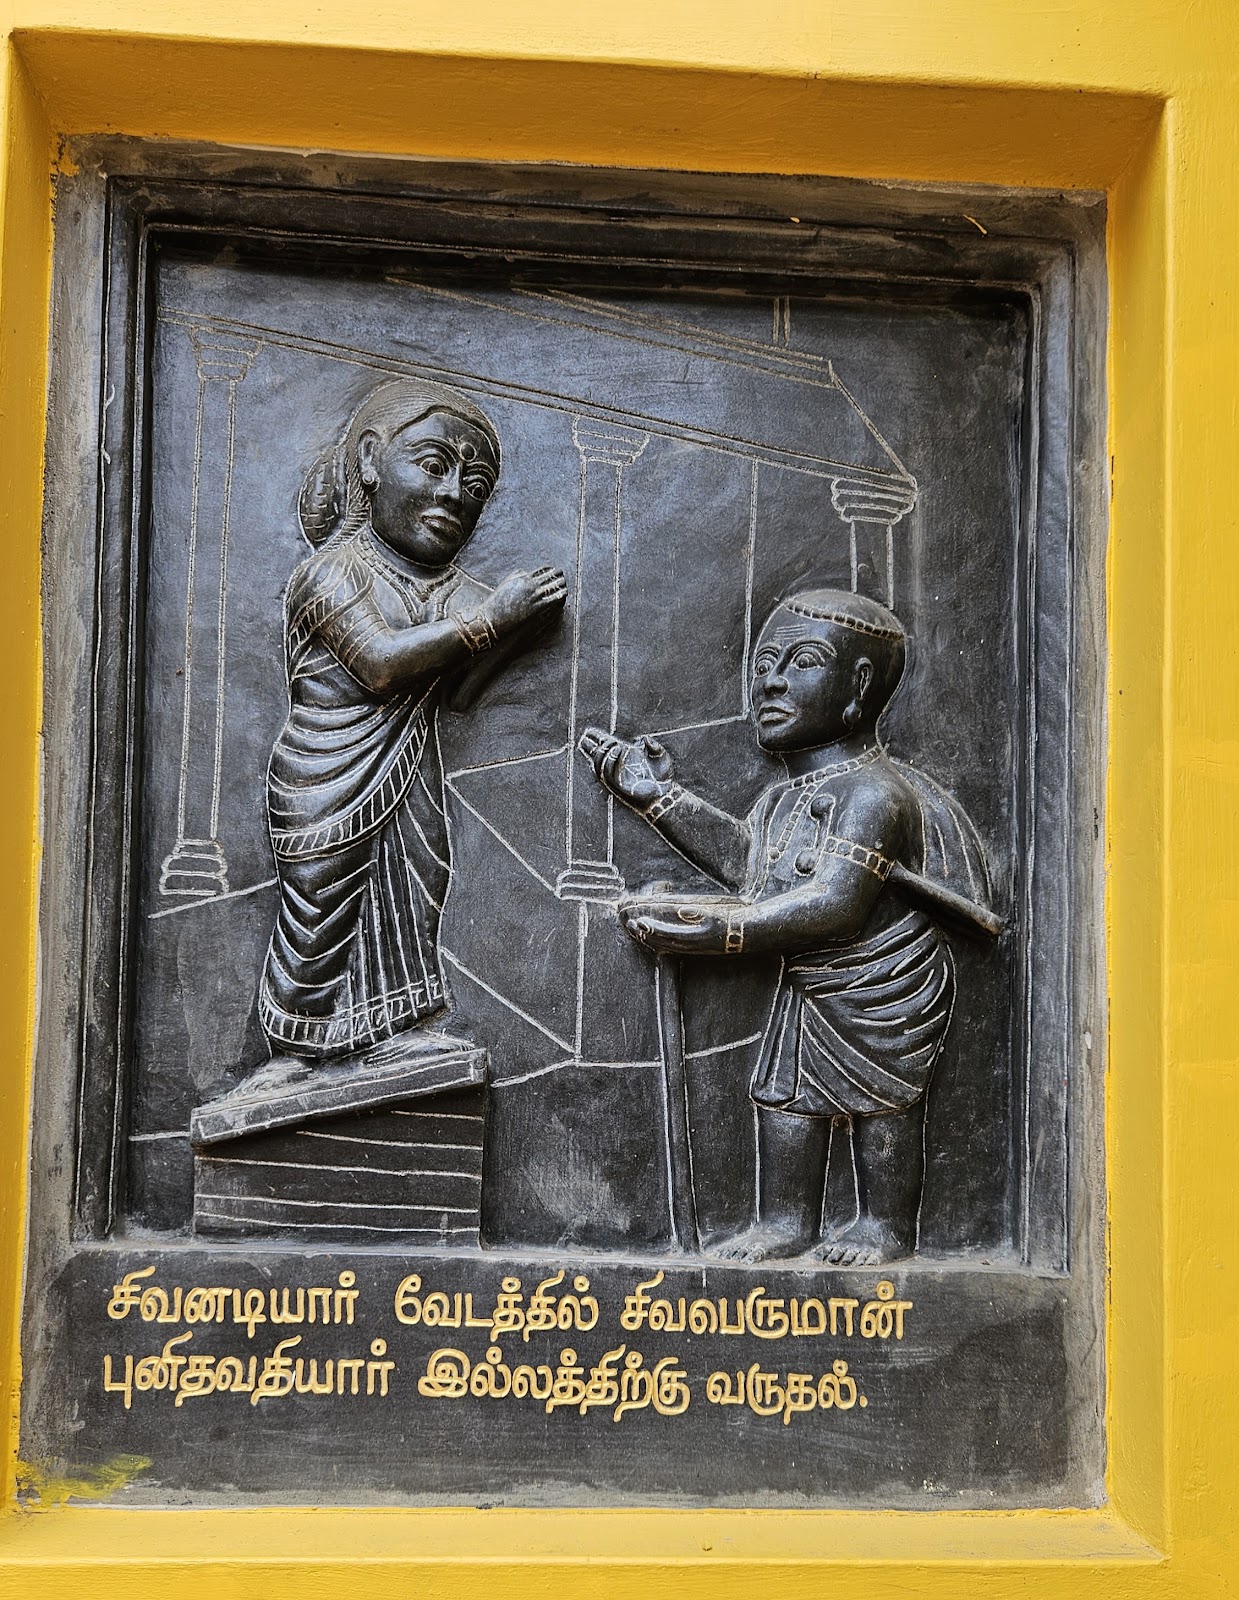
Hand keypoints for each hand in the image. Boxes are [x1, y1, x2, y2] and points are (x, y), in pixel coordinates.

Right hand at [484, 566, 566, 637]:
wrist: (492, 617)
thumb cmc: (497, 602)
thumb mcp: (506, 584)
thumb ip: (516, 576)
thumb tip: (524, 572)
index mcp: (523, 577)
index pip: (543, 570)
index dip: (551, 571)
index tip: (556, 572)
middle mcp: (530, 584)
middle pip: (551, 576)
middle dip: (558, 577)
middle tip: (563, 578)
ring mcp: (533, 596)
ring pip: (554, 587)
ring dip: (561, 586)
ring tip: (565, 587)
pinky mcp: (536, 607)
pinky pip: (553, 599)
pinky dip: (560, 596)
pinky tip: (564, 596)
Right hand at [578, 728, 674, 810]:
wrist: (664, 794)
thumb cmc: (663, 777)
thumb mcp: (661, 756)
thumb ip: (654, 745)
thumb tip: (643, 738)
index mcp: (624, 758)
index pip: (605, 748)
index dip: (596, 740)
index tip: (589, 732)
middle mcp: (617, 768)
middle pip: (597, 756)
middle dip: (590, 746)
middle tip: (592, 737)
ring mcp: (616, 777)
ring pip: (599, 765)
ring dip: (603, 753)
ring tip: (614, 744)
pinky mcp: (618, 785)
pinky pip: (609, 774)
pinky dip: (611, 761)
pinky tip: (618, 748)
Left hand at [619, 895, 733, 955]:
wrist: (745, 934)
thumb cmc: (730, 921)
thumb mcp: (714, 914)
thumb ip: (696, 913)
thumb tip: (681, 910)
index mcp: (695, 936)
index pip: (667, 933)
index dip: (652, 928)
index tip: (640, 922)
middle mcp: (692, 945)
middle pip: (663, 942)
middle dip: (646, 934)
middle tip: (631, 925)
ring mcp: (693, 949)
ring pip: (666, 946)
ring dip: (650, 940)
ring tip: (637, 931)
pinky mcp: (695, 949)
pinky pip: (673, 948)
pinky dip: (660, 943)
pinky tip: (654, 939)